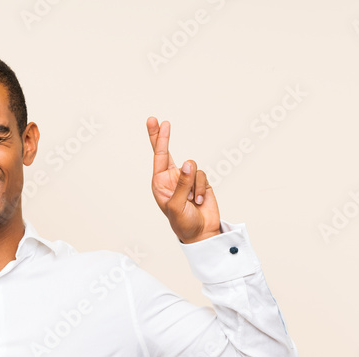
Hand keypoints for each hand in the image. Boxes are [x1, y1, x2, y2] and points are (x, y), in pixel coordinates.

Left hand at [146, 117, 220, 243]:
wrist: (200, 232)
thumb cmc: (182, 222)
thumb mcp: (177, 205)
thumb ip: (181, 183)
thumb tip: (187, 163)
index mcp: (160, 183)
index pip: (158, 156)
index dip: (158, 138)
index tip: (156, 121)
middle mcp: (171, 178)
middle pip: (167, 152)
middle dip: (162, 137)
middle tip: (159, 121)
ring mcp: (186, 179)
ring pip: (192, 166)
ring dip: (193, 183)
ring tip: (191, 200)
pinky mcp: (200, 181)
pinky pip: (202, 175)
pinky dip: (202, 188)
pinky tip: (199, 200)